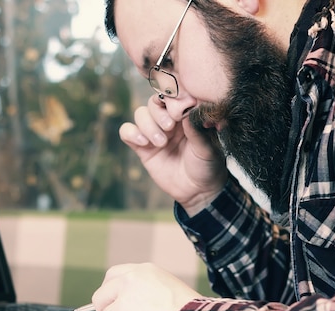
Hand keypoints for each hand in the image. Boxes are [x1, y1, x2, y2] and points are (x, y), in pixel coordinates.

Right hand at [119, 95, 227, 215]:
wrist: (197, 191)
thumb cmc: (207, 166)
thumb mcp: (207, 148)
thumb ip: (197, 129)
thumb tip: (188, 111)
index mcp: (186, 114)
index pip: (173, 95)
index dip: (172, 99)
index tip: (180, 112)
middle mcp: (169, 120)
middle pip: (154, 102)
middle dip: (158, 113)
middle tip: (169, 127)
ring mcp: (154, 133)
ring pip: (140, 114)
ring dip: (148, 126)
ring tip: (160, 143)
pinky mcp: (142, 147)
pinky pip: (127, 132)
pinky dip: (131, 133)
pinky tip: (143, 143)